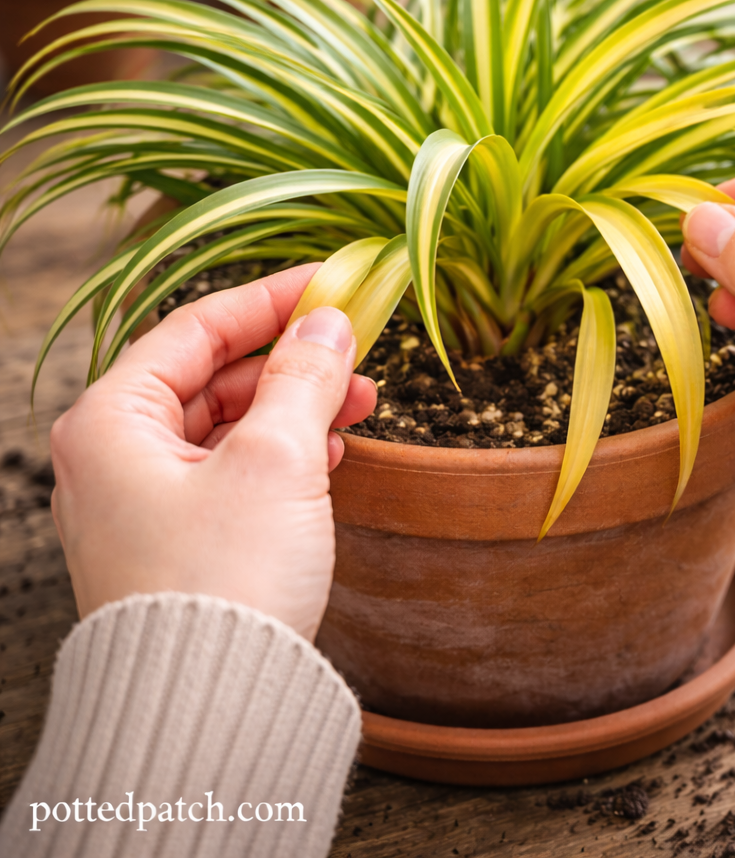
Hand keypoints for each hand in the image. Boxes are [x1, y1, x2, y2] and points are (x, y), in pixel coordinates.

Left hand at [48, 265, 376, 639]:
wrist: (209, 711)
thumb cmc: (225, 580)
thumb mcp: (276, 460)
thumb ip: (303, 379)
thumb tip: (328, 324)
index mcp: (112, 421)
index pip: (195, 328)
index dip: (269, 300)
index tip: (328, 283)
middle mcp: (114, 457)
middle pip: (211, 377)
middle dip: (291, 362)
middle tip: (357, 351)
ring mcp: (143, 503)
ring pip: (227, 426)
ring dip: (295, 409)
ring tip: (362, 404)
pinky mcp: (176, 542)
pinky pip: (231, 473)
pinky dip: (282, 456)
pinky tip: (331, 454)